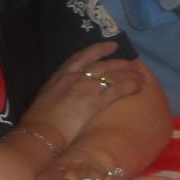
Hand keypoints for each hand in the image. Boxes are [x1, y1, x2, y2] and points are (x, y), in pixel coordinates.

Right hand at [17, 42, 143, 147]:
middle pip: (101, 64)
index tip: (111, 46)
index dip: (98, 50)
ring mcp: (83, 88)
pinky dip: (130, 86)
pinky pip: (116, 90)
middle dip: (119, 62)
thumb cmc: (38, 122)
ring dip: (128, 74)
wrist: (38, 134)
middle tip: (133, 63)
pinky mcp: (93, 102)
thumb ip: (57, 91)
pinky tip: (139, 87)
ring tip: (140, 76)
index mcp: (58, 76)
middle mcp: (72, 78)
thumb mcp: (44, 98)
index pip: (81, 57)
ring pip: (111, 75)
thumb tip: (65, 95)